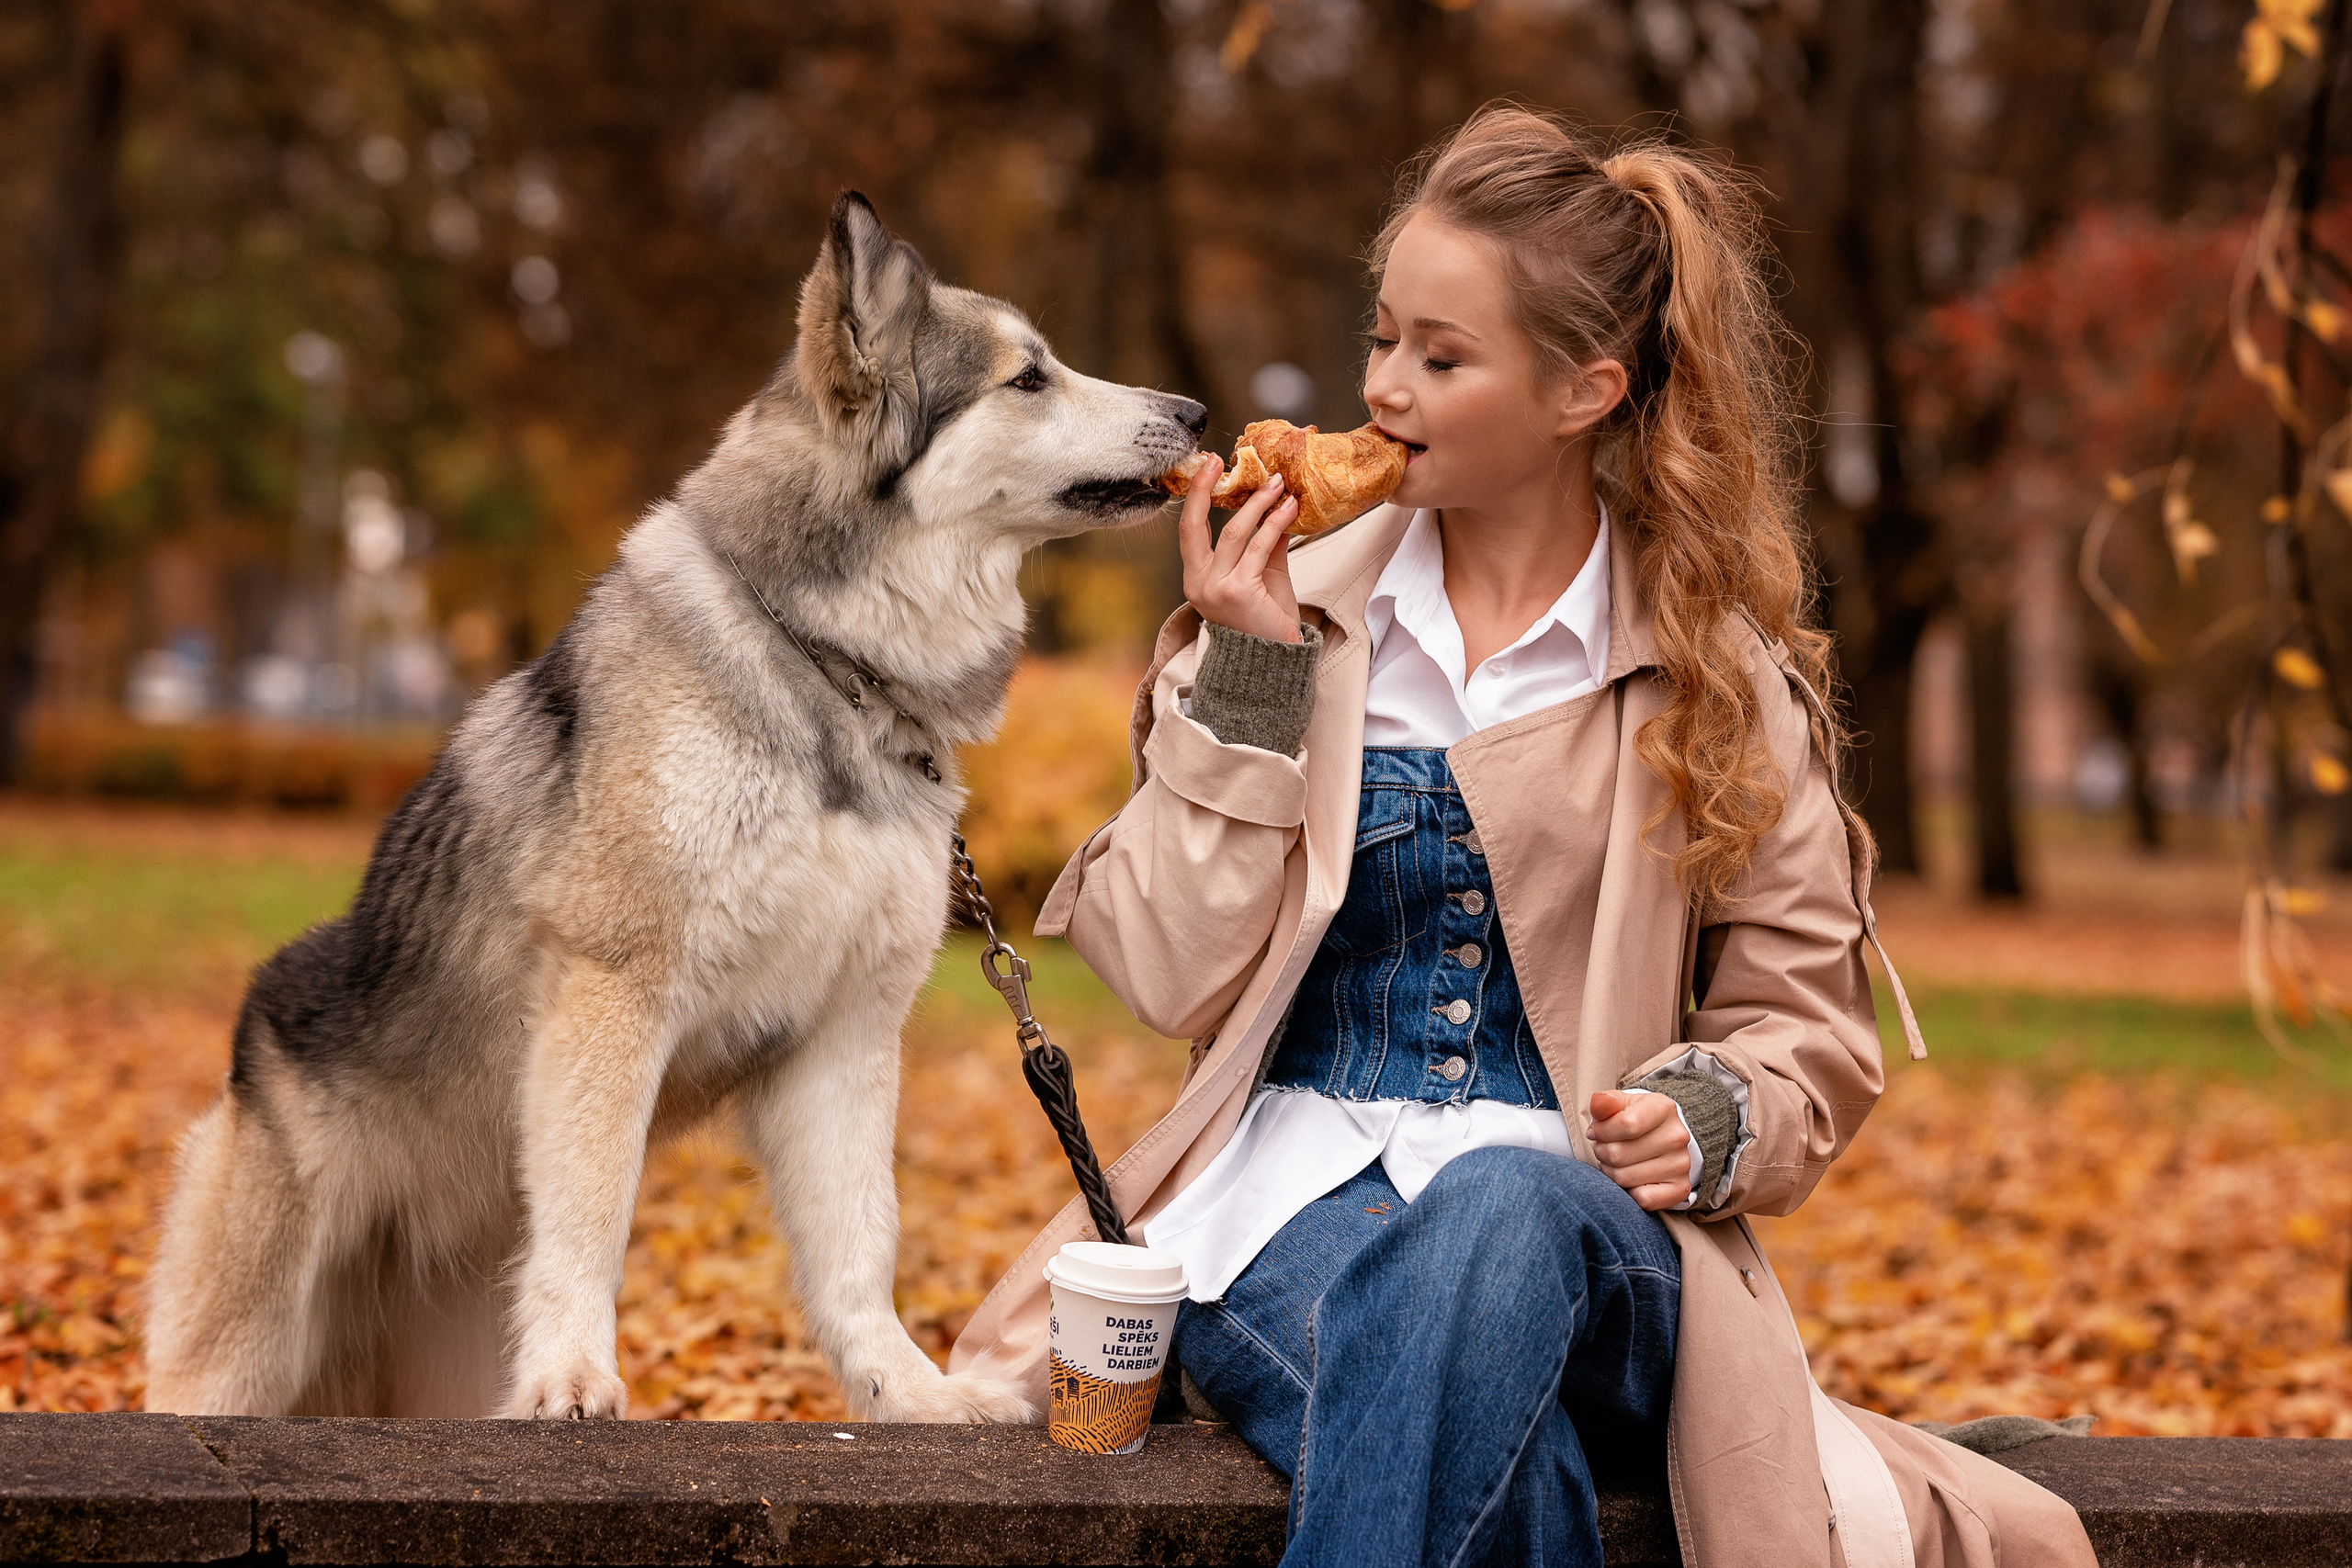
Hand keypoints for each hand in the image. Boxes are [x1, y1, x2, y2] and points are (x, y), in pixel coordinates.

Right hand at [1179, 454, 1302, 642]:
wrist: (1275, 662)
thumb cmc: (1266, 621)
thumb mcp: (1263, 575)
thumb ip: (1264, 543)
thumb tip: (1275, 504)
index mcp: (1196, 579)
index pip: (1189, 531)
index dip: (1196, 496)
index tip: (1209, 466)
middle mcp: (1198, 584)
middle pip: (1195, 527)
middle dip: (1206, 489)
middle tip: (1227, 461)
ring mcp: (1215, 589)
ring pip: (1233, 533)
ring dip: (1258, 504)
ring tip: (1278, 485)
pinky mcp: (1238, 591)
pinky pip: (1258, 547)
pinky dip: (1276, 524)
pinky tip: (1290, 509)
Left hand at [1588, 1090, 1692, 1211]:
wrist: (1661, 1138)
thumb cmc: (1633, 1119)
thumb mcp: (1619, 1104)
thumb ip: (1605, 1102)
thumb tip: (1600, 1103)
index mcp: (1663, 1108)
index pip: (1626, 1124)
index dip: (1601, 1131)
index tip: (1595, 1132)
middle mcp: (1677, 1136)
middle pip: (1619, 1154)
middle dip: (1602, 1153)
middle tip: (1604, 1149)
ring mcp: (1681, 1164)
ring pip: (1625, 1178)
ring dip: (1611, 1172)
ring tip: (1614, 1163)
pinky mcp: (1680, 1188)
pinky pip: (1644, 1200)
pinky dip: (1629, 1193)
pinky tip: (1630, 1180)